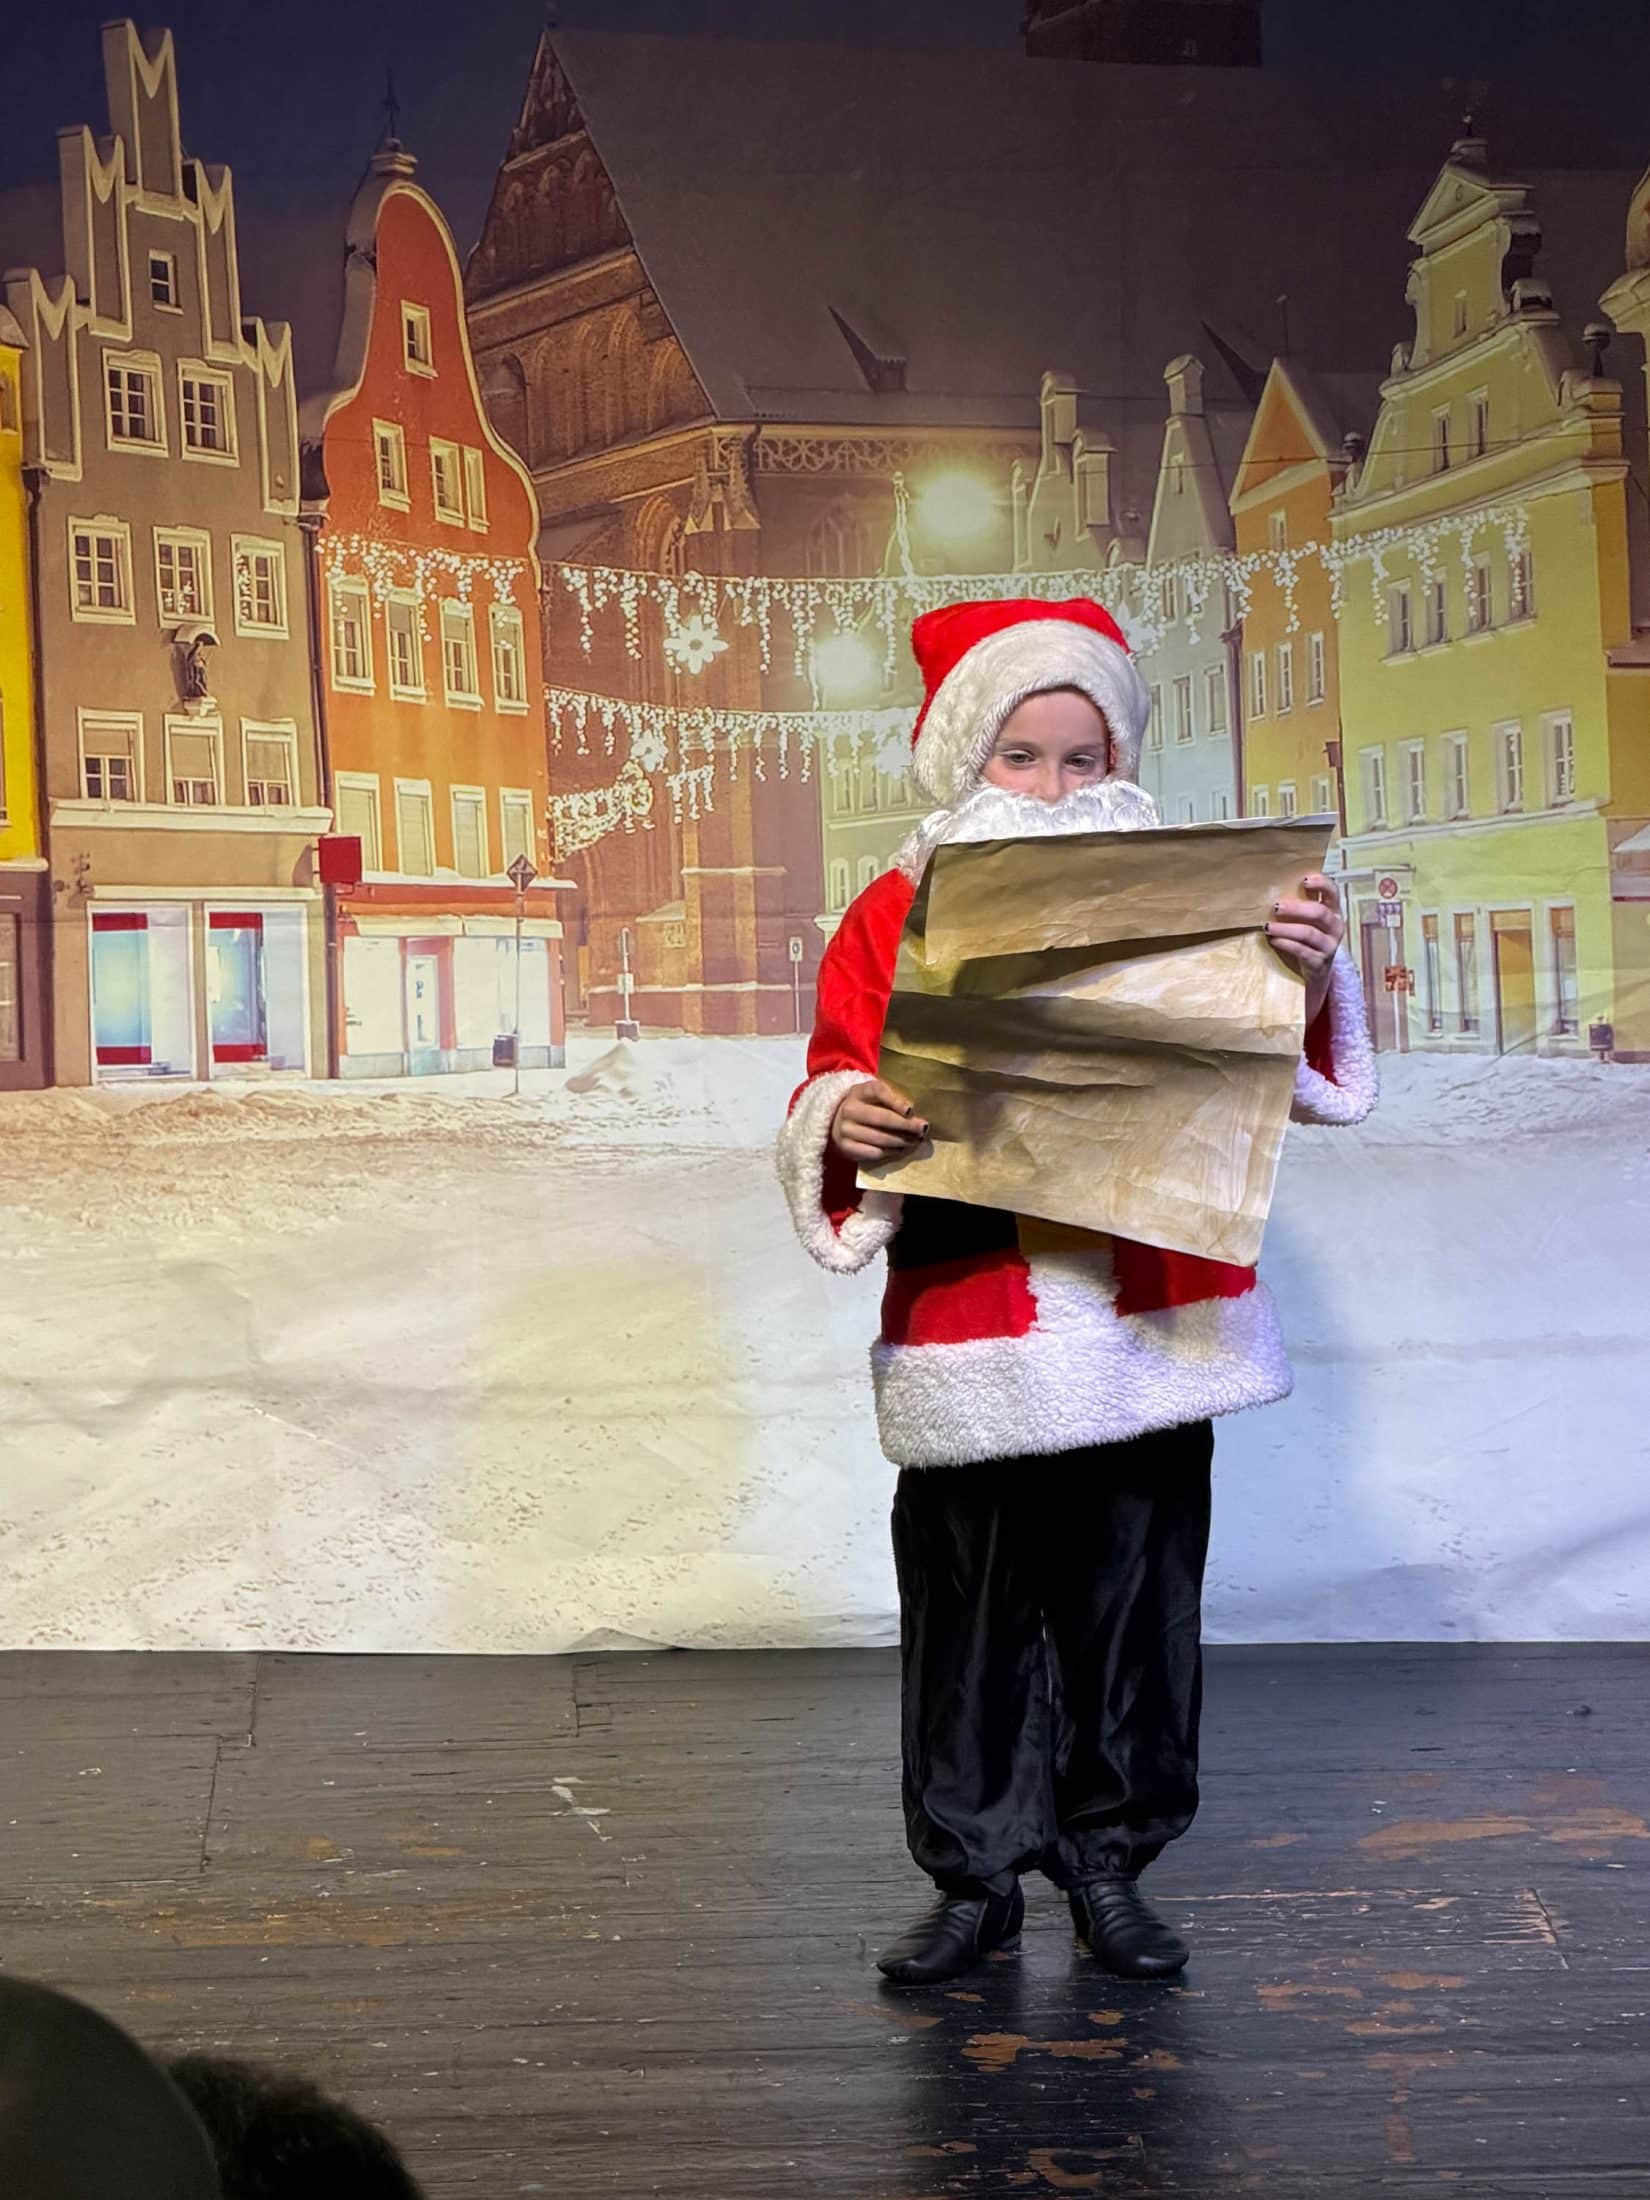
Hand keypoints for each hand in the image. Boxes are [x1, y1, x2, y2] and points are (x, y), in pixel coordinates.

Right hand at [830, 1078, 928, 1164]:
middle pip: (881, 1118)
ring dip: (902, 1140)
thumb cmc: (867, 1107)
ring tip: (915, 1140)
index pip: (877, 1091)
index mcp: (859, 1092)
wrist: (840, 1122)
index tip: (911, 1110)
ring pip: (880, 1138)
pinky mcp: (846, 1147)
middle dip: (906, 1125)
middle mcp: (849, 1109)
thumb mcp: (875, 1097)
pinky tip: (901, 1149)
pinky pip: (874, 1152)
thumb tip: (915, 1116)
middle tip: (923, 1128)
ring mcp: (845, 1129)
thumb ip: (892, 1100)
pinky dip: (891, 1152)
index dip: (895, 1100)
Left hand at [1267, 873, 1344, 1024]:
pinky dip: (1286, 944)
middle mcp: (1336, 926)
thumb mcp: (1306, 920)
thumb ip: (1299, 904)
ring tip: (1267, 926)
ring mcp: (1330, 945)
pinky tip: (1274, 940)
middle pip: (1319, 912)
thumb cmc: (1306, 938)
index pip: (1333, 892)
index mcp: (1334, 911)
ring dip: (1286, 928)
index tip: (1304, 880)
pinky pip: (1302, 951)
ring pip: (1309, 933)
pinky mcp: (1320, 962)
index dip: (1322, 884)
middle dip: (1296, 908)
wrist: (1314, 971)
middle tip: (1275, 906)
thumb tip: (1271, 887)